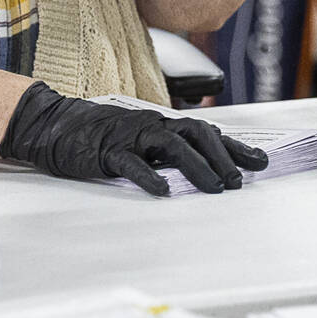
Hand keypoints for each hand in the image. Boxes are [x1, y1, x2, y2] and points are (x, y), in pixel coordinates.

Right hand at [0, 83, 269, 196]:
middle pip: (196, 134)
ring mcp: (130, 137)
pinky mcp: (106, 151)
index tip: (261, 163)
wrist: (55, 125)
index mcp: (162, 125)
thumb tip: (207, 168)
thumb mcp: (142, 142)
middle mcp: (152, 126)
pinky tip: (163, 192)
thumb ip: (170, 153)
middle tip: (239, 180)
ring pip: (171, 146)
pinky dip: (149, 176)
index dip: (235, 147)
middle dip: (222, 156)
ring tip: (216, 186)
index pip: (206, 133)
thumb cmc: (101, 136)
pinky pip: (131, 164)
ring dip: (197, 166)